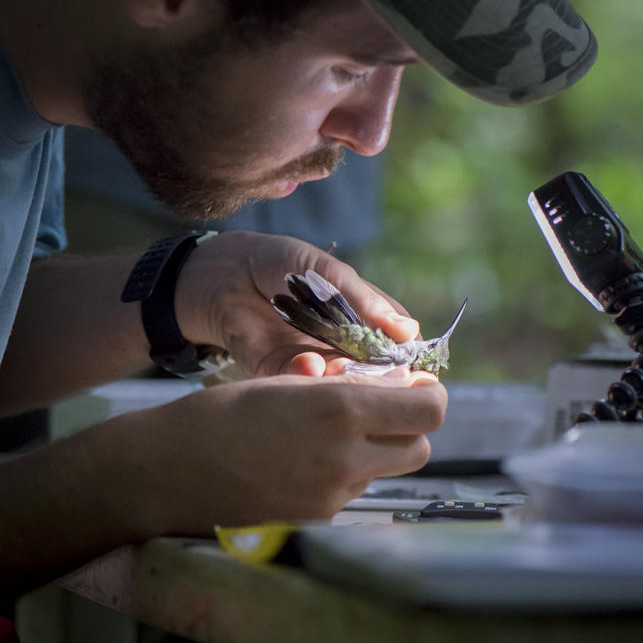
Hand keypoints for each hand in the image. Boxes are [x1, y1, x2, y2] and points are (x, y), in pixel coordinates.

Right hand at [136, 371, 447, 531]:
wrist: (168, 473)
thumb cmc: (222, 413)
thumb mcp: (287, 382)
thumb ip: (343, 387)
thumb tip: (392, 388)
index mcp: (340, 411)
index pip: (429, 411)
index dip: (428, 396)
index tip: (414, 386)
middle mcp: (345, 460)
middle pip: (418, 448)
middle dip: (406, 427)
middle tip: (377, 408)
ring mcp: (332, 499)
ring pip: (383, 472)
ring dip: (372, 452)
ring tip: (324, 433)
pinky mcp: (315, 524)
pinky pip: (350, 494)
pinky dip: (341, 476)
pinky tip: (301, 461)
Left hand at [175, 231, 420, 375]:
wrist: (226, 268)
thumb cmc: (282, 261)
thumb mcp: (329, 271)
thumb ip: (365, 299)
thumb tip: (408, 330)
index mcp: (359, 316)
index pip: (396, 340)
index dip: (406, 352)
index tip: (416, 363)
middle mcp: (340, 344)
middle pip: (371, 368)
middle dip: (378, 374)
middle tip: (384, 374)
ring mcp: (311, 358)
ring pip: (337, 381)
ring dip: (343, 378)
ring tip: (345, 367)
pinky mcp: (278, 370)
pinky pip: (297, 380)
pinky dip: (306, 375)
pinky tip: (311, 364)